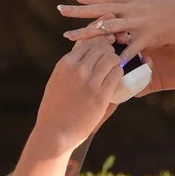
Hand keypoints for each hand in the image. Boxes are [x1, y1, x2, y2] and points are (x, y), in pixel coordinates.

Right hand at [33, 36, 124, 154]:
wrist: (55, 132)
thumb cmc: (55, 107)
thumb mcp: (56, 81)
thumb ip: (70, 67)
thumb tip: (84, 52)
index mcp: (65, 64)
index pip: (87, 43)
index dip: (98, 43)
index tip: (103, 47)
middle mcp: (77, 70)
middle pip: (101, 48)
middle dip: (108, 51)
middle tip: (111, 57)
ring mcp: (90, 83)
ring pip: (112, 59)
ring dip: (115, 61)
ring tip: (114, 67)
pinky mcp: (101, 96)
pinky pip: (117, 74)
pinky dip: (119, 73)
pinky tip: (117, 76)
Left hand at [58, 0, 174, 56]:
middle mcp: (132, 9)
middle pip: (100, 11)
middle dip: (78, 12)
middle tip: (60, 11)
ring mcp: (138, 24)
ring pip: (107, 29)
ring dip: (87, 34)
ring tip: (70, 38)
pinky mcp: (147, 38)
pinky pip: (128, 49)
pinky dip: (115, 56)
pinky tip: (101, 62)